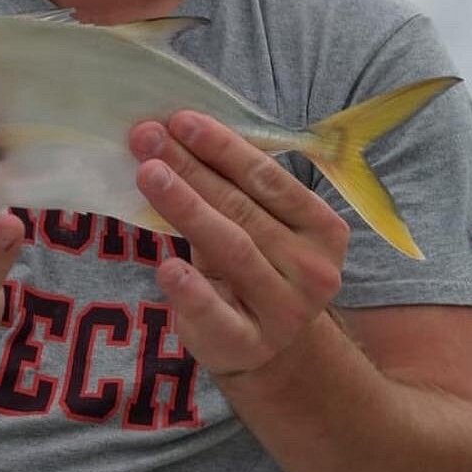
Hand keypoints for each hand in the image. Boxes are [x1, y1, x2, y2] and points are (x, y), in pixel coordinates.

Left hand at [129, 112, 349, 379]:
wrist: (273, 352)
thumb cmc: (258, 267)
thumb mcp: (261, 227)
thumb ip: (233, 187)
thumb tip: (176, 133)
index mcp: (322, 228)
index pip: (269, 178)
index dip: (224, 147)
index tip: (181, 119)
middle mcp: (313, 269)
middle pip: (243, 208)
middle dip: (192, 167)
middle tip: (148, 136)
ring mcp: (285, 311)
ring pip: (231, 248)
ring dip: (186, 206)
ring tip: (149, 174)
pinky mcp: (248, 344)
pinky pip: (217, 314)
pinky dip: (191, 290)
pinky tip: (167, 267)